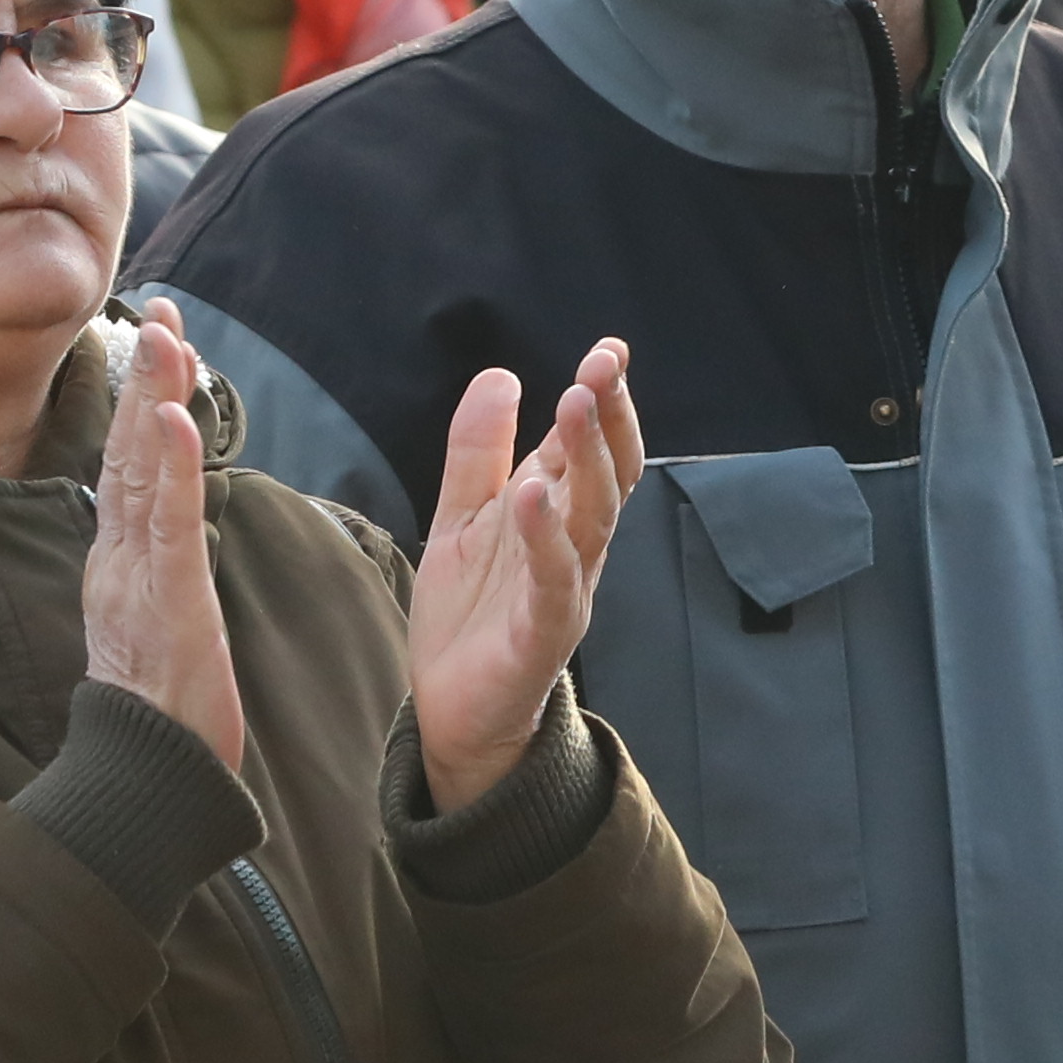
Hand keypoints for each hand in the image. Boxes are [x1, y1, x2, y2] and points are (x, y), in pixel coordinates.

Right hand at [74, 308, 249, 778]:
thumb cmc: (162, 715)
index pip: (134, 464)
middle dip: (147, 377)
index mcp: (123, 562)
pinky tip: (172, 419)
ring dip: (154, 401)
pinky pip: (166, 525)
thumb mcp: (156, 627)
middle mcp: (121, 559)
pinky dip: (168, 468)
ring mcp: (137, 578)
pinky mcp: (163, 604)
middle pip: (131, 452)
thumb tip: (158, 533)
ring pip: (143, 475)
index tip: (162, 337)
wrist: (149, 784)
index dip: (145, 398)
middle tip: (162, 307)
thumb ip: (152, 574)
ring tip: (166, 337)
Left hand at [409, 338, 645, 808]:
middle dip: (607, 419)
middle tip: (600, 367)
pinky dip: (546, 537)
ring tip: (574, 404)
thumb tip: (500, 373)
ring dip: (586, 462)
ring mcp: (563, 591)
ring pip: (592, 519)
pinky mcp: (541, 636)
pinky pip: (553, 581)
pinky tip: (532, 494)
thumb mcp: (461, 517)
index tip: (608, 349)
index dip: (603, 399)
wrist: (454, 713)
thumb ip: (477, 451)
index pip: (591, 449)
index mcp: (556, 516)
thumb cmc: (470, 616)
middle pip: (606, 476)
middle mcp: (573, 548)